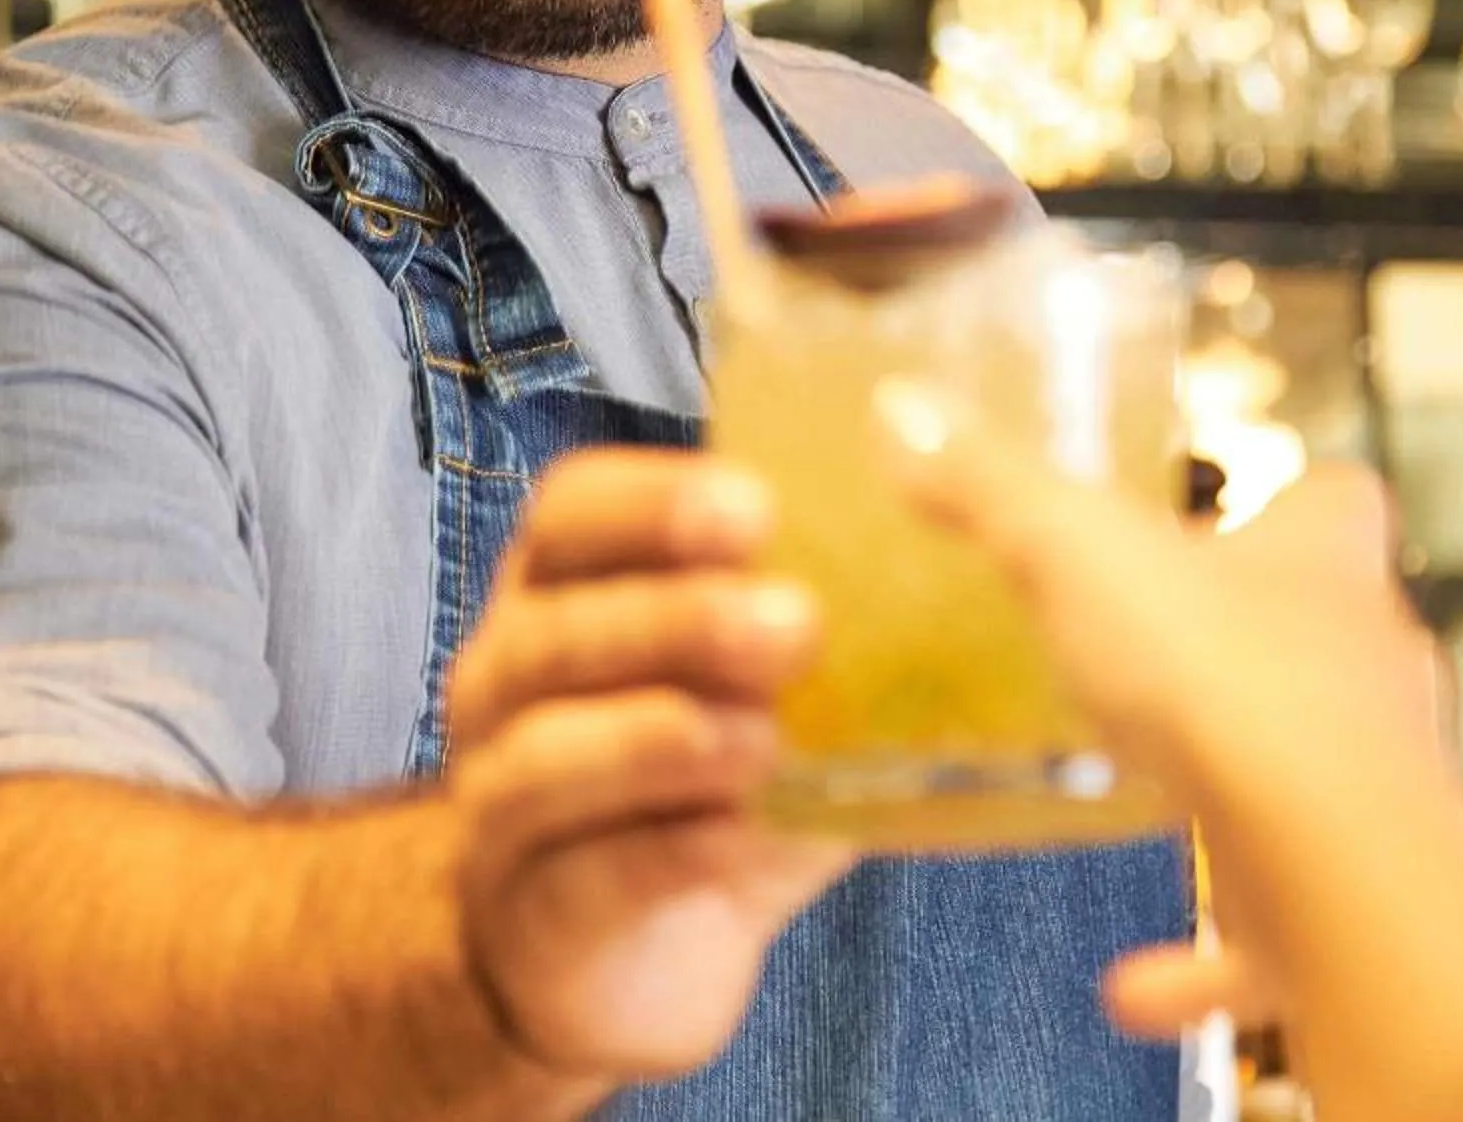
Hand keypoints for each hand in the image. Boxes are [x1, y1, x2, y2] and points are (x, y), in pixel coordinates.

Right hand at [441, 449, 853, 1088]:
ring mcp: (499, 800)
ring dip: (661, 738)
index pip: (575, 509)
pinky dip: (673, 852)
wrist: (631, 958)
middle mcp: (509, 677)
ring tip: (765, 741)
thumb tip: (962, 541)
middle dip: (680, 619)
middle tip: (797, 625)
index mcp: (569, 586)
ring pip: (549, 753)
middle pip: (560, 627)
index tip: (758, 507)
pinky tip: (747, 839)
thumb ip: (830, 622)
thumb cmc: (712, 782)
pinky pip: (591, 872)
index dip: (655, 503)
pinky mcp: (532, 914)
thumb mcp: (773, 686)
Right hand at [873, 387, 1452, 1032]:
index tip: (1224, 505)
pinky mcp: (1346, 905)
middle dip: (1250, 649)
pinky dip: (1203, 959)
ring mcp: (1371, 789)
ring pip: (1314, 782)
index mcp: (1325, 561)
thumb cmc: (1230, 682)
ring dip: (1231, 796)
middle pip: (1328, 637)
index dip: (1284, 497)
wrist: (1331, 865)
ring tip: (1141, 809)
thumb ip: (990, 486)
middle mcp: (1368, 665)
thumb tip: (907, 413)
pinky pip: (1271, 934)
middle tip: (1155, 660)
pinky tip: (1131, 981)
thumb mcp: (1076, 549)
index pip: (1333, 499)